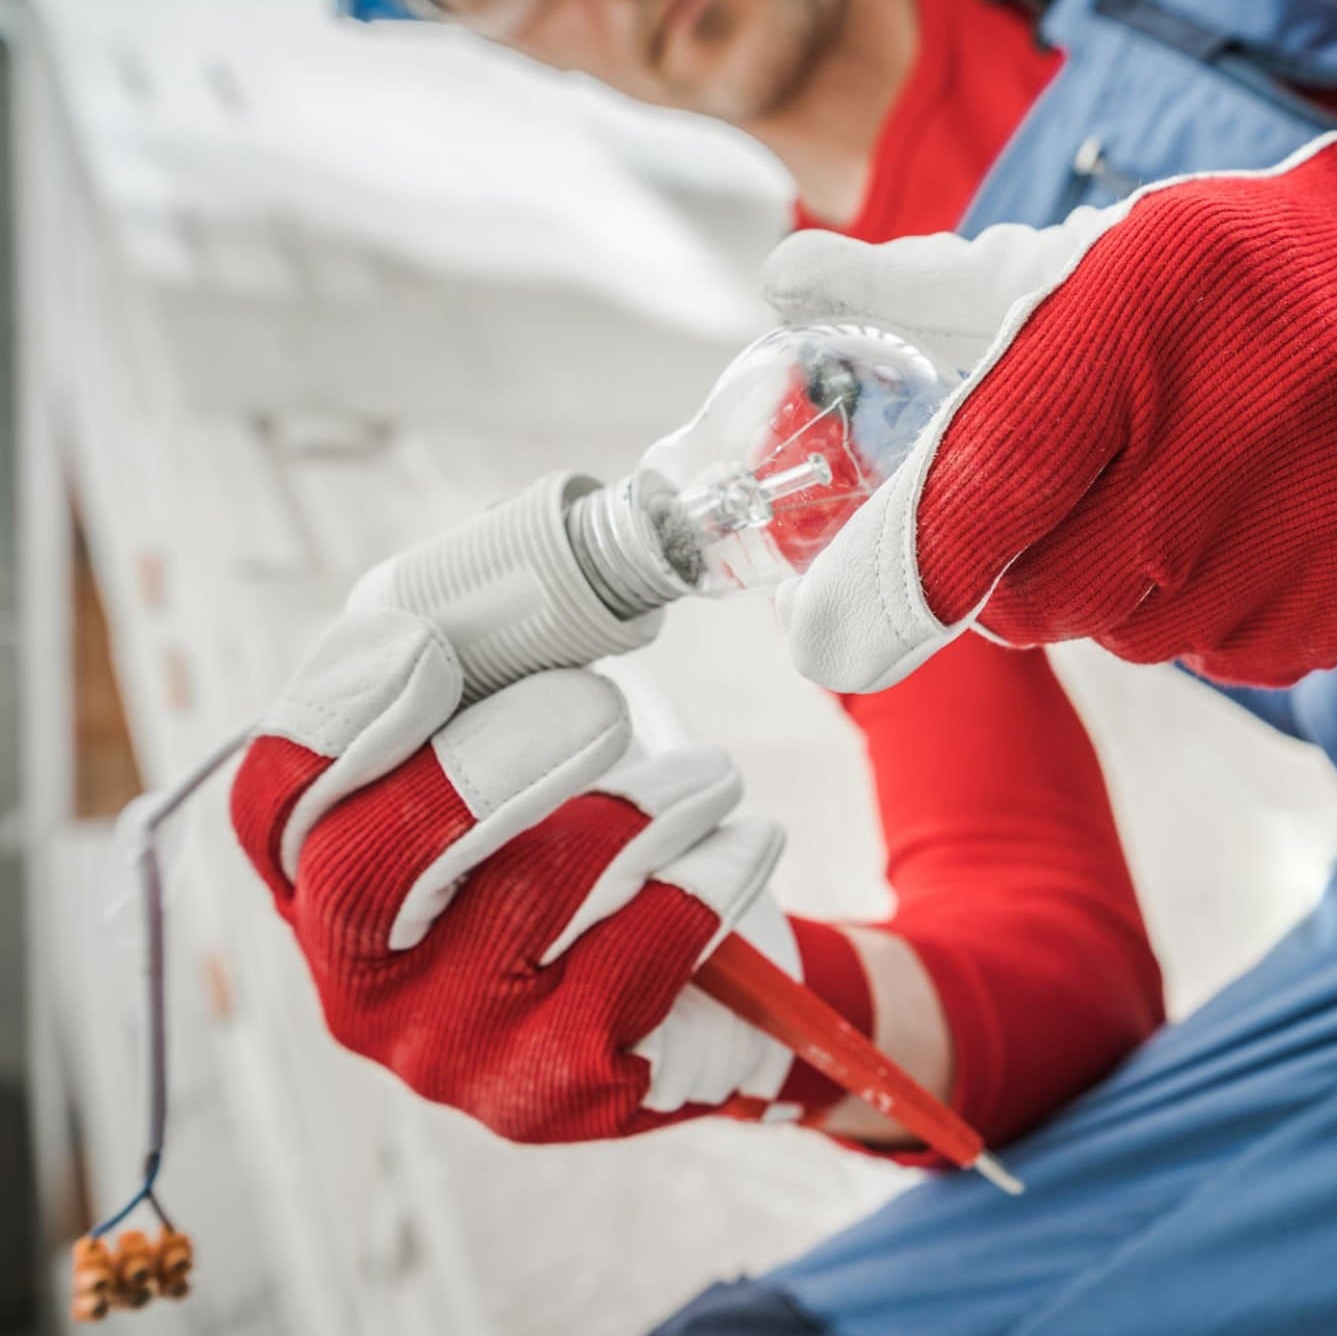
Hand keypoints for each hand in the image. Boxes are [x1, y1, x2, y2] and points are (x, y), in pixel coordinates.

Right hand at [229, 610, 800, 1141]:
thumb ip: (487, 670)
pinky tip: (745, 839)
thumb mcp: (522, 754)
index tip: (427, 641)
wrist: (707, 988)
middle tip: (602, 705)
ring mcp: (452, 1049)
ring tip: (710, 777)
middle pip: (372, 864)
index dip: (336, 715)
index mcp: (322, 880)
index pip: (273, 805)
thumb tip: (511, 568)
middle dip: (490, 763)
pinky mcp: (558, 1087)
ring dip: (641, 810)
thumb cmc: (588, 845)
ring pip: (528, 903)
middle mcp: (360, 980)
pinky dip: (707, 878)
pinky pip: (637, 961)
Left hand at [766, 83, 1336, 691]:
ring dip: (1131, 592)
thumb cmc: (1239, 276)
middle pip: (1043, 598)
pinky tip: (1261, 531)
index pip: (980, 491)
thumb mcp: (1093, 253)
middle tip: (1078, 496)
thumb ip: (931, 292)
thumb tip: (787, 277)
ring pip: (1138, 638)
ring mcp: (1312, 524)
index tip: (826, 640)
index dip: (892, 579)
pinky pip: (1237, 660)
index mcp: (1133, 324)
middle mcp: (1226, 431)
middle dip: (1023, 573)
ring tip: (1193, 494)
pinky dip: (1223, 618)